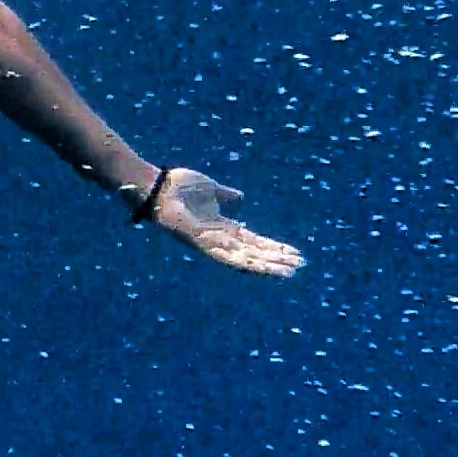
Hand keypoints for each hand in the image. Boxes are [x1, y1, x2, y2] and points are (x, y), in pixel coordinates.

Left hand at [146, 167, 301, 276]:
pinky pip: (227, 258)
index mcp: (223, 227)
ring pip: (245, 260)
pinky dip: (246, 263)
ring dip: (267, 265)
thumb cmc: (179, 186)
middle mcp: (219, 239)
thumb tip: (240, 197)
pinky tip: (262, 268)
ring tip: (289, 271)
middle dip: (276, 259)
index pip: (254, 241)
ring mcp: (210, 243)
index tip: (295, 252)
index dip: (274, 247)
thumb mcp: (211, 189)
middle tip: (299, 266)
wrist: (158, 185)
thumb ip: (225, 195)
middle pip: (254, 253)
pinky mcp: (201, 244)